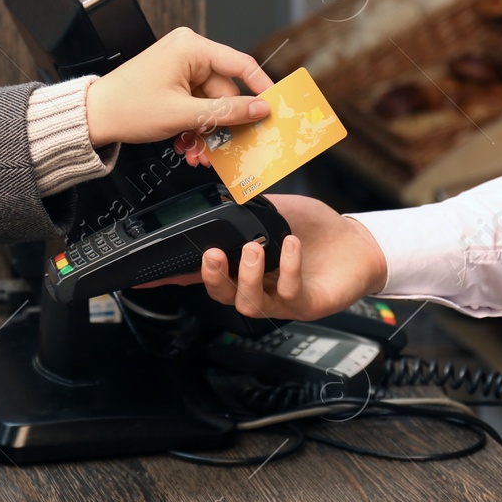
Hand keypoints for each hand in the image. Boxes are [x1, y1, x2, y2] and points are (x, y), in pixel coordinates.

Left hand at [83, 27, 272, 148]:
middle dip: (223, 124)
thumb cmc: (127, 107)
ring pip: (210, 105)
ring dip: (208, 132)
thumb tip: (260, 109)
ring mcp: (179, 69)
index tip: (274, 107)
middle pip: (225, 92)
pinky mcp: (173, 84)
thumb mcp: (184, 114)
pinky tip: (187, 145)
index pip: (240, 64)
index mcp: (191, 47)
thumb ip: (227, 112)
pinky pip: (196, 107)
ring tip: (199, 153)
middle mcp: (187, 53)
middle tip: (227, 148)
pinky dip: (195, 127)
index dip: (261, 87)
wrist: (94, 118)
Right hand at [141, 194, 389, 319]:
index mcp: (241, 266)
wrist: (357, 243)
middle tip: (212, 254)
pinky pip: (288, 292)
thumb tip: (216, 196)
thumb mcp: (273, 212)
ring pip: (248, 302)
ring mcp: (279, 298)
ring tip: (254, 248)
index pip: (199, 274)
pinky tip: (291, 246)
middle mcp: (256, 286)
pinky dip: (288, 267)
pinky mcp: (305, 304)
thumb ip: (244, 210)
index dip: (171, 277)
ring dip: (247, 275)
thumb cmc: (314, 230)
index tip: (144, 276)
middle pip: (219, 294)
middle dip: (212, 276)